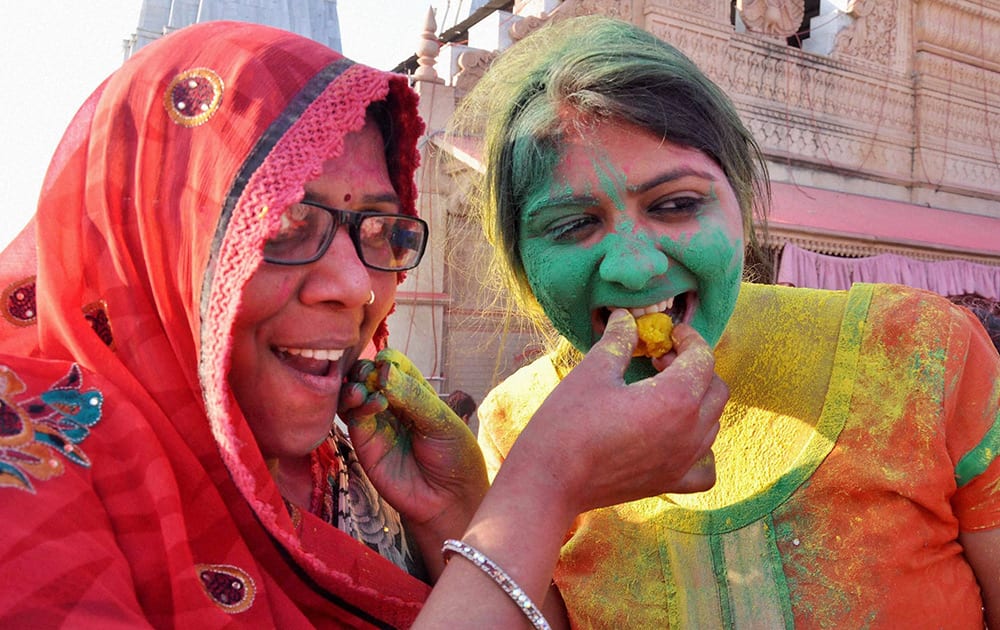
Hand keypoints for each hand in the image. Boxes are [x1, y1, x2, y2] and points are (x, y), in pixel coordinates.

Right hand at [339, 349, 487, 567]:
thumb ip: (412, 395)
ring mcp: (376, 423)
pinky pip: (352, 418)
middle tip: (369, 375)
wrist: (448, 500)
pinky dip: (357, 407)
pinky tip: (372, 405)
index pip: (392, 364)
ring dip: (353, 386)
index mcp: (414, 391)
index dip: (386, 361)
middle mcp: (392, 403)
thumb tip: (382, 370)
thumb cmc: (453, 456)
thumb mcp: (440, 420)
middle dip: (363, 370)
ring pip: (352, 395)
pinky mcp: (365, 443)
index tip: (386, 365)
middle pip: (366, 375)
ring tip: (363, 390)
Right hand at [502, 309, 724, 518]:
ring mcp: (683, 461)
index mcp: (675, 399)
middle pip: (716, 389)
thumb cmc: (568, 423)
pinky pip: (706, 466)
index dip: (688, 338)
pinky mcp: (669, 483)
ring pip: (714, 422)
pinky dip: (701, 447)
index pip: (702, 358)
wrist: (550, 481)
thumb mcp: (592, 371)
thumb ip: (618, 341)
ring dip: (697, 400)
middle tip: (661, 359)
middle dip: (695, 367)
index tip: (669, 332)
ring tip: (663, 391)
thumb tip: (626, 318)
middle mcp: (689, 432)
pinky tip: (677, 436)